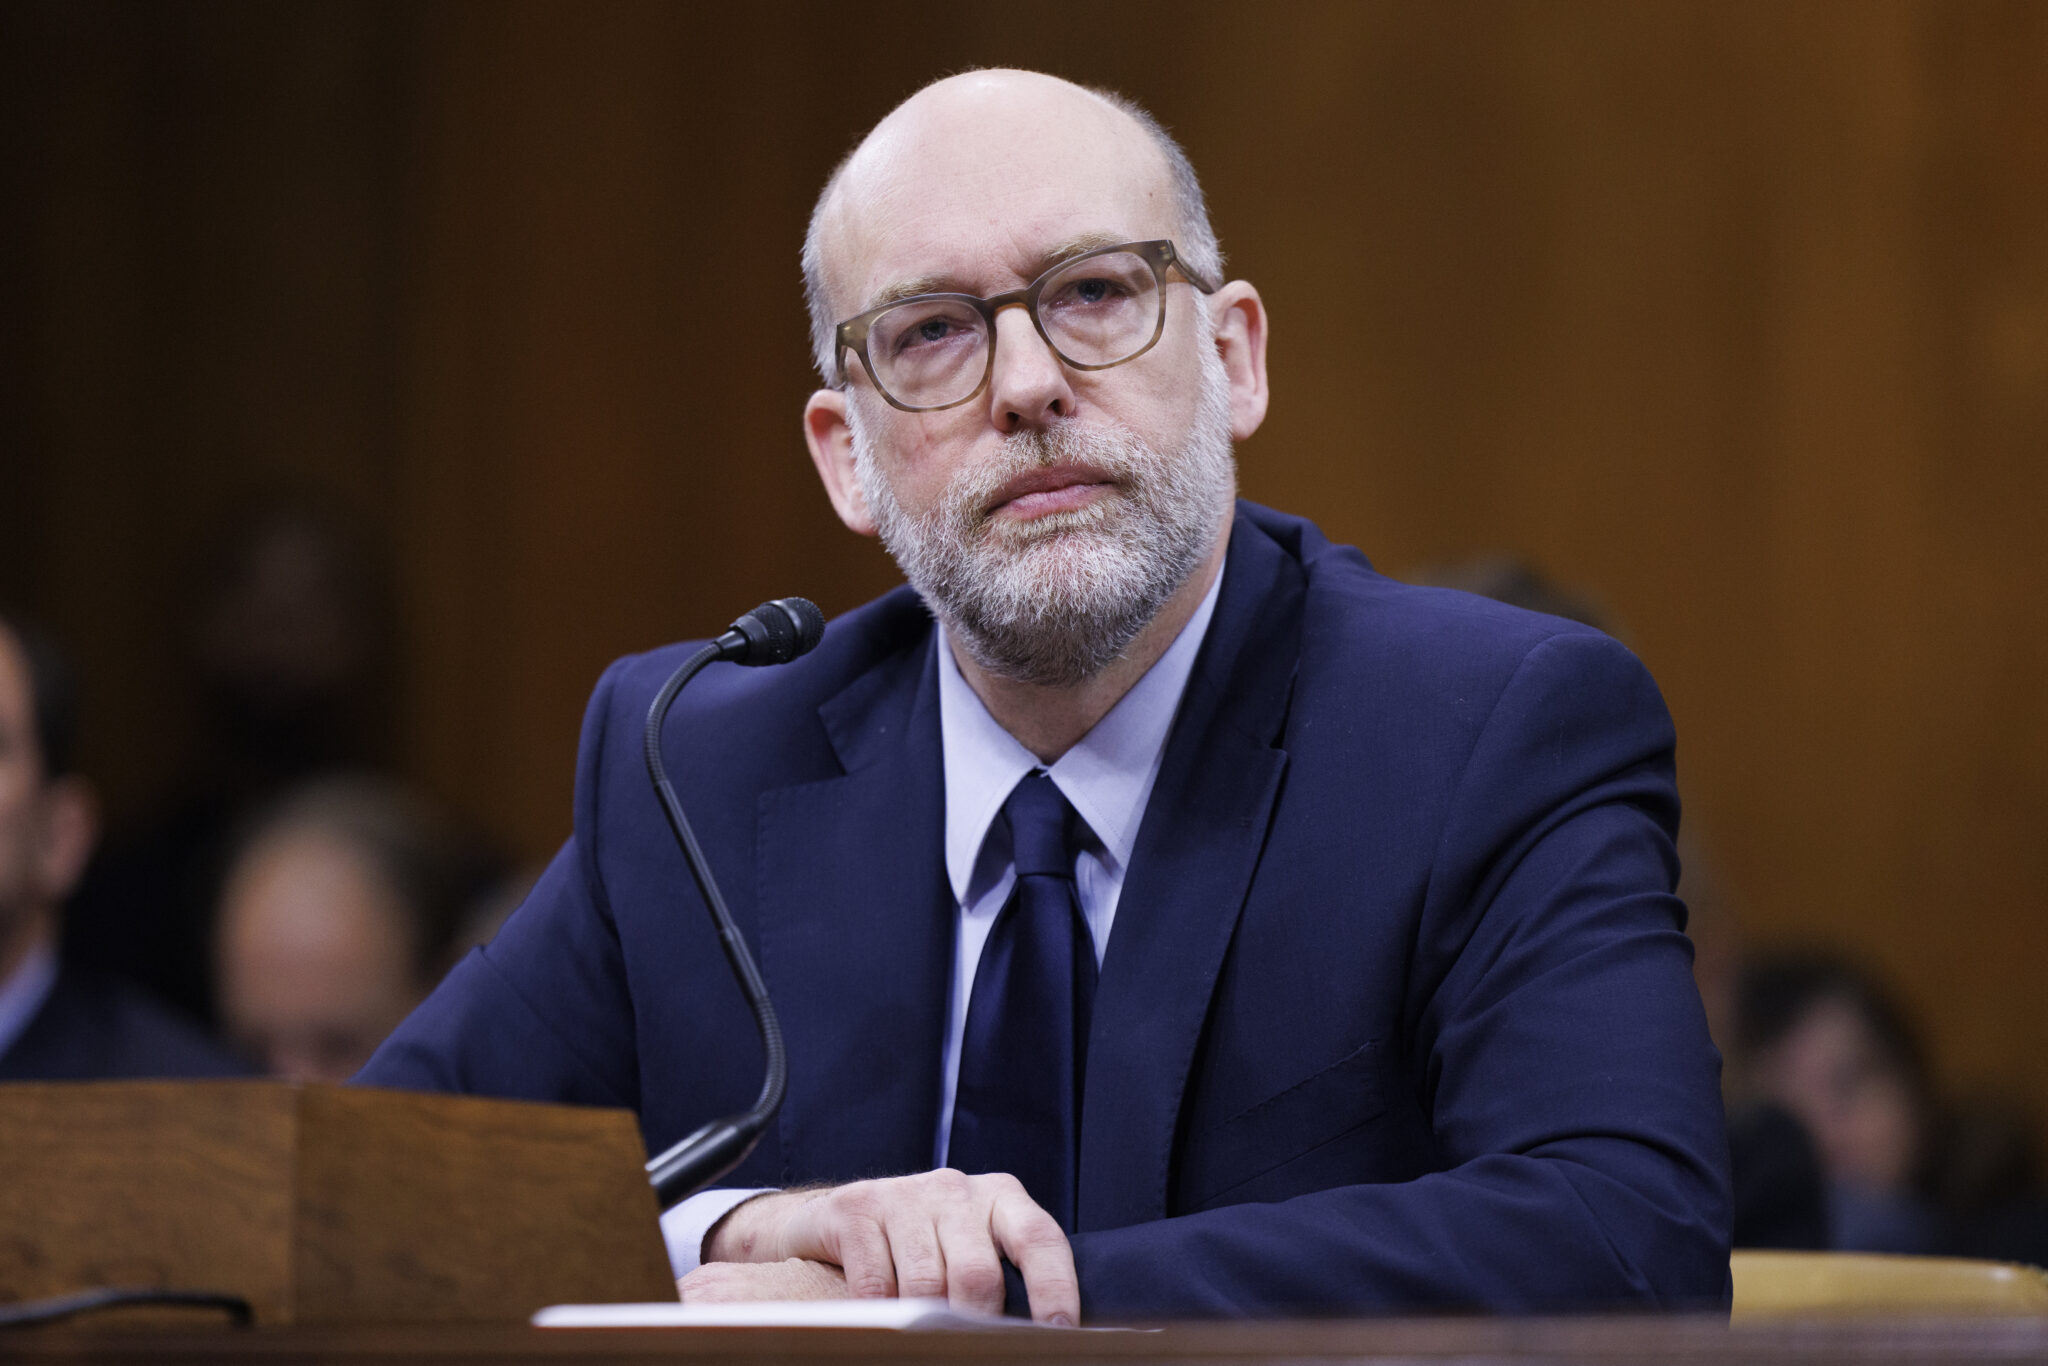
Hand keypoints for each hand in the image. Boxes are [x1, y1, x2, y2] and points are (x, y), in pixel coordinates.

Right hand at [704, 1169, 1078, 1324]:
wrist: (842, 1217)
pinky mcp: (857, 1208)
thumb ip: (1003, 1283)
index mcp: (1001, 1198)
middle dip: (977, 1327)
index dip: (1055, 1289)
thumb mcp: (973, 1251)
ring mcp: (905, 1195)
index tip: (1061, 1335)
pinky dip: (881, 1317)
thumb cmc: (927, 1245)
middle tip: (972, 1353)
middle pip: (979, 1275)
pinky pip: (875, 1284)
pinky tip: (884, 1323)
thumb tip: (1037, 1341)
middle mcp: (956, 1189)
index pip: (1039, 1240)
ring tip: (925, 1342)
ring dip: (925, 1326)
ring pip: (926, 1286)